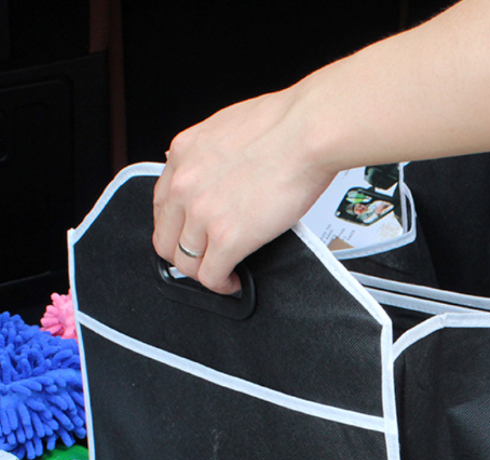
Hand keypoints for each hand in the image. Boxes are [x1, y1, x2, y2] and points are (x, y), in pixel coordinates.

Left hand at [152, 90, 336, 293]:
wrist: (307, 132)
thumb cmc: (285, 125)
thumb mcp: (228, 127)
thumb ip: (211, 152)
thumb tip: (218, 168)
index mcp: (182, 155)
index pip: (162, 204)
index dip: (177, 227)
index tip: (192, 235)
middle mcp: (185, 185)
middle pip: (165, 239)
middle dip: (183, 255)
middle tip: (204, 259)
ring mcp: (203, 214)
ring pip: (185, 263)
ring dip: (204, 272)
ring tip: (224, 272)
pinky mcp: (227, 238)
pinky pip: (211, 276)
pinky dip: (221, 284)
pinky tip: (235, 280)